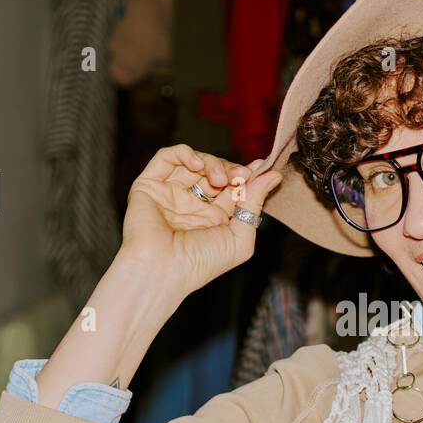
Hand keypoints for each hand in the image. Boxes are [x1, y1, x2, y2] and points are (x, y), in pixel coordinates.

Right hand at [122, 143, 282, 294]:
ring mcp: (171, 193)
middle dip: (232, 170)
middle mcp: (192, 205)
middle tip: (241, 175)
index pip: (233, 188)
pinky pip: (167, 157)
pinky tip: (198, 166)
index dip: (247, 176)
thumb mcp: (240, 237)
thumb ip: (254, 204)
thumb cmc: (201, 263)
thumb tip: (273, 176)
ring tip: (220, 179)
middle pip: (216, 172)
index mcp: (213, 219)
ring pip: (195, 162)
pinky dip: (185, 154)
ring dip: (212, 163)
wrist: (163, 269)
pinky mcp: (149, 185)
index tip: (261, 169)